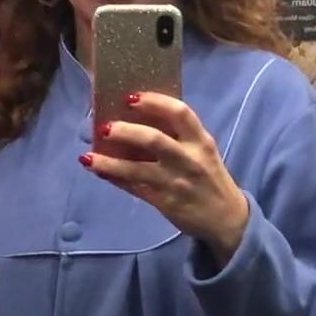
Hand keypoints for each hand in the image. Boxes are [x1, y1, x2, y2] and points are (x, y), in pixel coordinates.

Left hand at [84, 91, 249, 263]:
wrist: (227, 219)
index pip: (180, 113)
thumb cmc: (209, 178)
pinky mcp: (166, 202)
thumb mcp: (202, 152)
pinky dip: (115, 178)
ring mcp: (176, 182)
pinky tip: (99, 171)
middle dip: (125, 131)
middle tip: (104, 127)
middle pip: (154, 139)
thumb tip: (139, 118)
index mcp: (201, 141)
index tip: (130, 97)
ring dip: (110, 161)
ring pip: (138, 169)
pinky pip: (135, 188)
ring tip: (88, 156)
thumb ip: (178, 137)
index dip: (154, 102)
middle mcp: (189, 159)